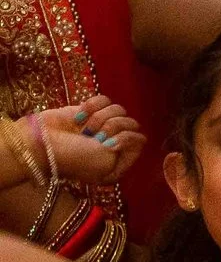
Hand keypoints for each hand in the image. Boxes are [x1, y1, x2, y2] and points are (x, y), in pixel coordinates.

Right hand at [25, 102, 140, 186]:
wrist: (40, 143)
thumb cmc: (73, 158)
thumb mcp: (107, 162)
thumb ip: (129, 148)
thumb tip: (140, 135)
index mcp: (118, 162)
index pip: (140, 141)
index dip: (125, 138)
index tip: (107, 144)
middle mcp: (111, 144)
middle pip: (131, 123)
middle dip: (111, 127)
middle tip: (92, 137)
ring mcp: (99, 127)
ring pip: (118, 109)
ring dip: (99, 117)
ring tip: (84, 129)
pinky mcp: (87, 112)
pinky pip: (103, 100)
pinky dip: (92, 106)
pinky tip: (80, 117)